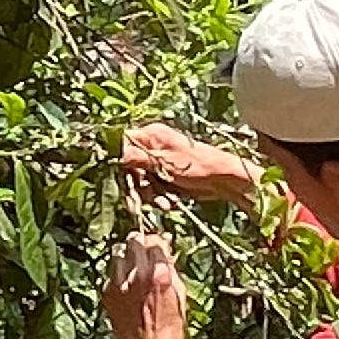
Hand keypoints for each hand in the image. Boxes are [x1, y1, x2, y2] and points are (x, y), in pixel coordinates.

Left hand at [105, 227, 195, 338]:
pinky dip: (117, 274)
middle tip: (141, 249)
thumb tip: (165, 245)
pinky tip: (124, 284)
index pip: (154, 240)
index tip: (156, 243)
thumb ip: (170, 265)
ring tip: (131, 265)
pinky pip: (109, 272)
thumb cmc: (171, 322)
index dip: (156, 240)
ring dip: (125, 255)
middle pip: (133, 240)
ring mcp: (119, 284)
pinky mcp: (107, 293)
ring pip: (117, 252)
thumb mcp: (180, 291)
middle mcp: (137, 275)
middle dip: (139, 242)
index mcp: (160, 273)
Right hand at [118, 122, 260, 210]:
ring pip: (140, 181)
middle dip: (136, 187)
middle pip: (129, 167)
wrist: (224, 181)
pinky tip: (170, 203)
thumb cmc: (199, 165)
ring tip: (164, 203)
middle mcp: (152, 145)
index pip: (122, 144)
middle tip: (138, 203)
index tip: (120, 178)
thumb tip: (114, 153)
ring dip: (149, 196)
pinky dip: (158, 198)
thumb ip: (138, 157)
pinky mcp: (164, 175)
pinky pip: (152, 188)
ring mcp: (158, 161)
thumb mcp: (165, 162)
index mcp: (151, 134)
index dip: (118, 162)